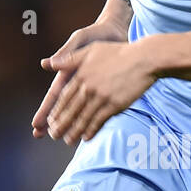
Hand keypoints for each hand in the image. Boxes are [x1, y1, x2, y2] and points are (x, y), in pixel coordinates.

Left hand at [32, 38, 156, 144]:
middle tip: (53, 135)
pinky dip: (91, 130)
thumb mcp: (90, 49)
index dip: (56, 110)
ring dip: (74, 131)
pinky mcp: (114, 105)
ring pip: (83, 118)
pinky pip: (99, 121)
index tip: (50, 120)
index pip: (64, 97)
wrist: (143, 59)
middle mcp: (88, 87)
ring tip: (67, 140)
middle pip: (70, 110)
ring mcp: (101, 97)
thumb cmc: (118, 52)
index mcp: (81, 75)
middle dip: (61, 125)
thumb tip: (47, 63)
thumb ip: (69, 58)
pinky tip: (86, 138)